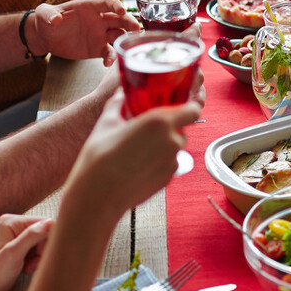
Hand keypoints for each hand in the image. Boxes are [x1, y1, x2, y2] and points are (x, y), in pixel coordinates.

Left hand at [0, 214, 52, 290]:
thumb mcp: (14, 254)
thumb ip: (33, 236)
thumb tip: (51, 223)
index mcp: (10, 221)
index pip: (43, 223)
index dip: (46, 240)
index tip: (40, 256)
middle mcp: (12, 224)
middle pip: (42, 232)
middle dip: (41, 250)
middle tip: (31, 264)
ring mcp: (13, 234)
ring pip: (40, 242)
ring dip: (38, 257)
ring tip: (27, 267)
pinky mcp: (15, 244)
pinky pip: (34, 248)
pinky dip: (33, 259)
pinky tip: (25, 267)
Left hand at [34, 0, 139, 63]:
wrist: (45, 36)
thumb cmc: (46, 19)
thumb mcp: (43, 13)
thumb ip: (48, 14)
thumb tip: (55, 19)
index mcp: (90, 7)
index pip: (107, 3)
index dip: (116, 6)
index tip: (122, 10)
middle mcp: (99, 19)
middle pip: (119, 19)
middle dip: (129, 22)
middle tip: (137, 28)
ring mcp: (100, 34)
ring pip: (119, 35)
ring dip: (126, 40)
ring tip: (129, 47)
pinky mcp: (97, 48)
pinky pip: (109, 53)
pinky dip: (111, 58)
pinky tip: (107, 64)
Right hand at [66, 90, 203, 211]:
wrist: (97, 196)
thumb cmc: (100, 157)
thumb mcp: (107, 122)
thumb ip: (118, 103)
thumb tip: (121, 94)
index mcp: (160, 122)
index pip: (193, 109)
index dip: (192, 104)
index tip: (187, 101)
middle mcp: (172, 141)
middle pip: (181, 129)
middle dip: (169, 127)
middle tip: (148, 127)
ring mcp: (172, 163)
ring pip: (174, 148)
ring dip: (163, 145)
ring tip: (139, 148)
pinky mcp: (168, 180)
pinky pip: (168, 164)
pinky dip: (158, 161)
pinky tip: (138, 164)